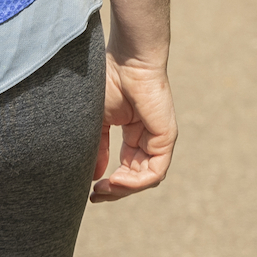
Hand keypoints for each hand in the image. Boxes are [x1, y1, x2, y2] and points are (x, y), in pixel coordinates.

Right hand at [92, 47, 176, 201]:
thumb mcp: (98, 123)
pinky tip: (115, 180)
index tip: (90, 190)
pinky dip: (135, 182)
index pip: (126, 169)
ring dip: (124, 189)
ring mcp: (159, 139)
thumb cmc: (109, 82)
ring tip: (103, 189)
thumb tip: (93, 177)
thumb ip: (98, 149)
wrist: (126, 61)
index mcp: (134, 135)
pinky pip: (155, 172)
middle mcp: (148, 139)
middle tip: (95, 195)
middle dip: (115, 191)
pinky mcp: (166, 138)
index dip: (109, 184)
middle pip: (136, 178)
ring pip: (146, 179)